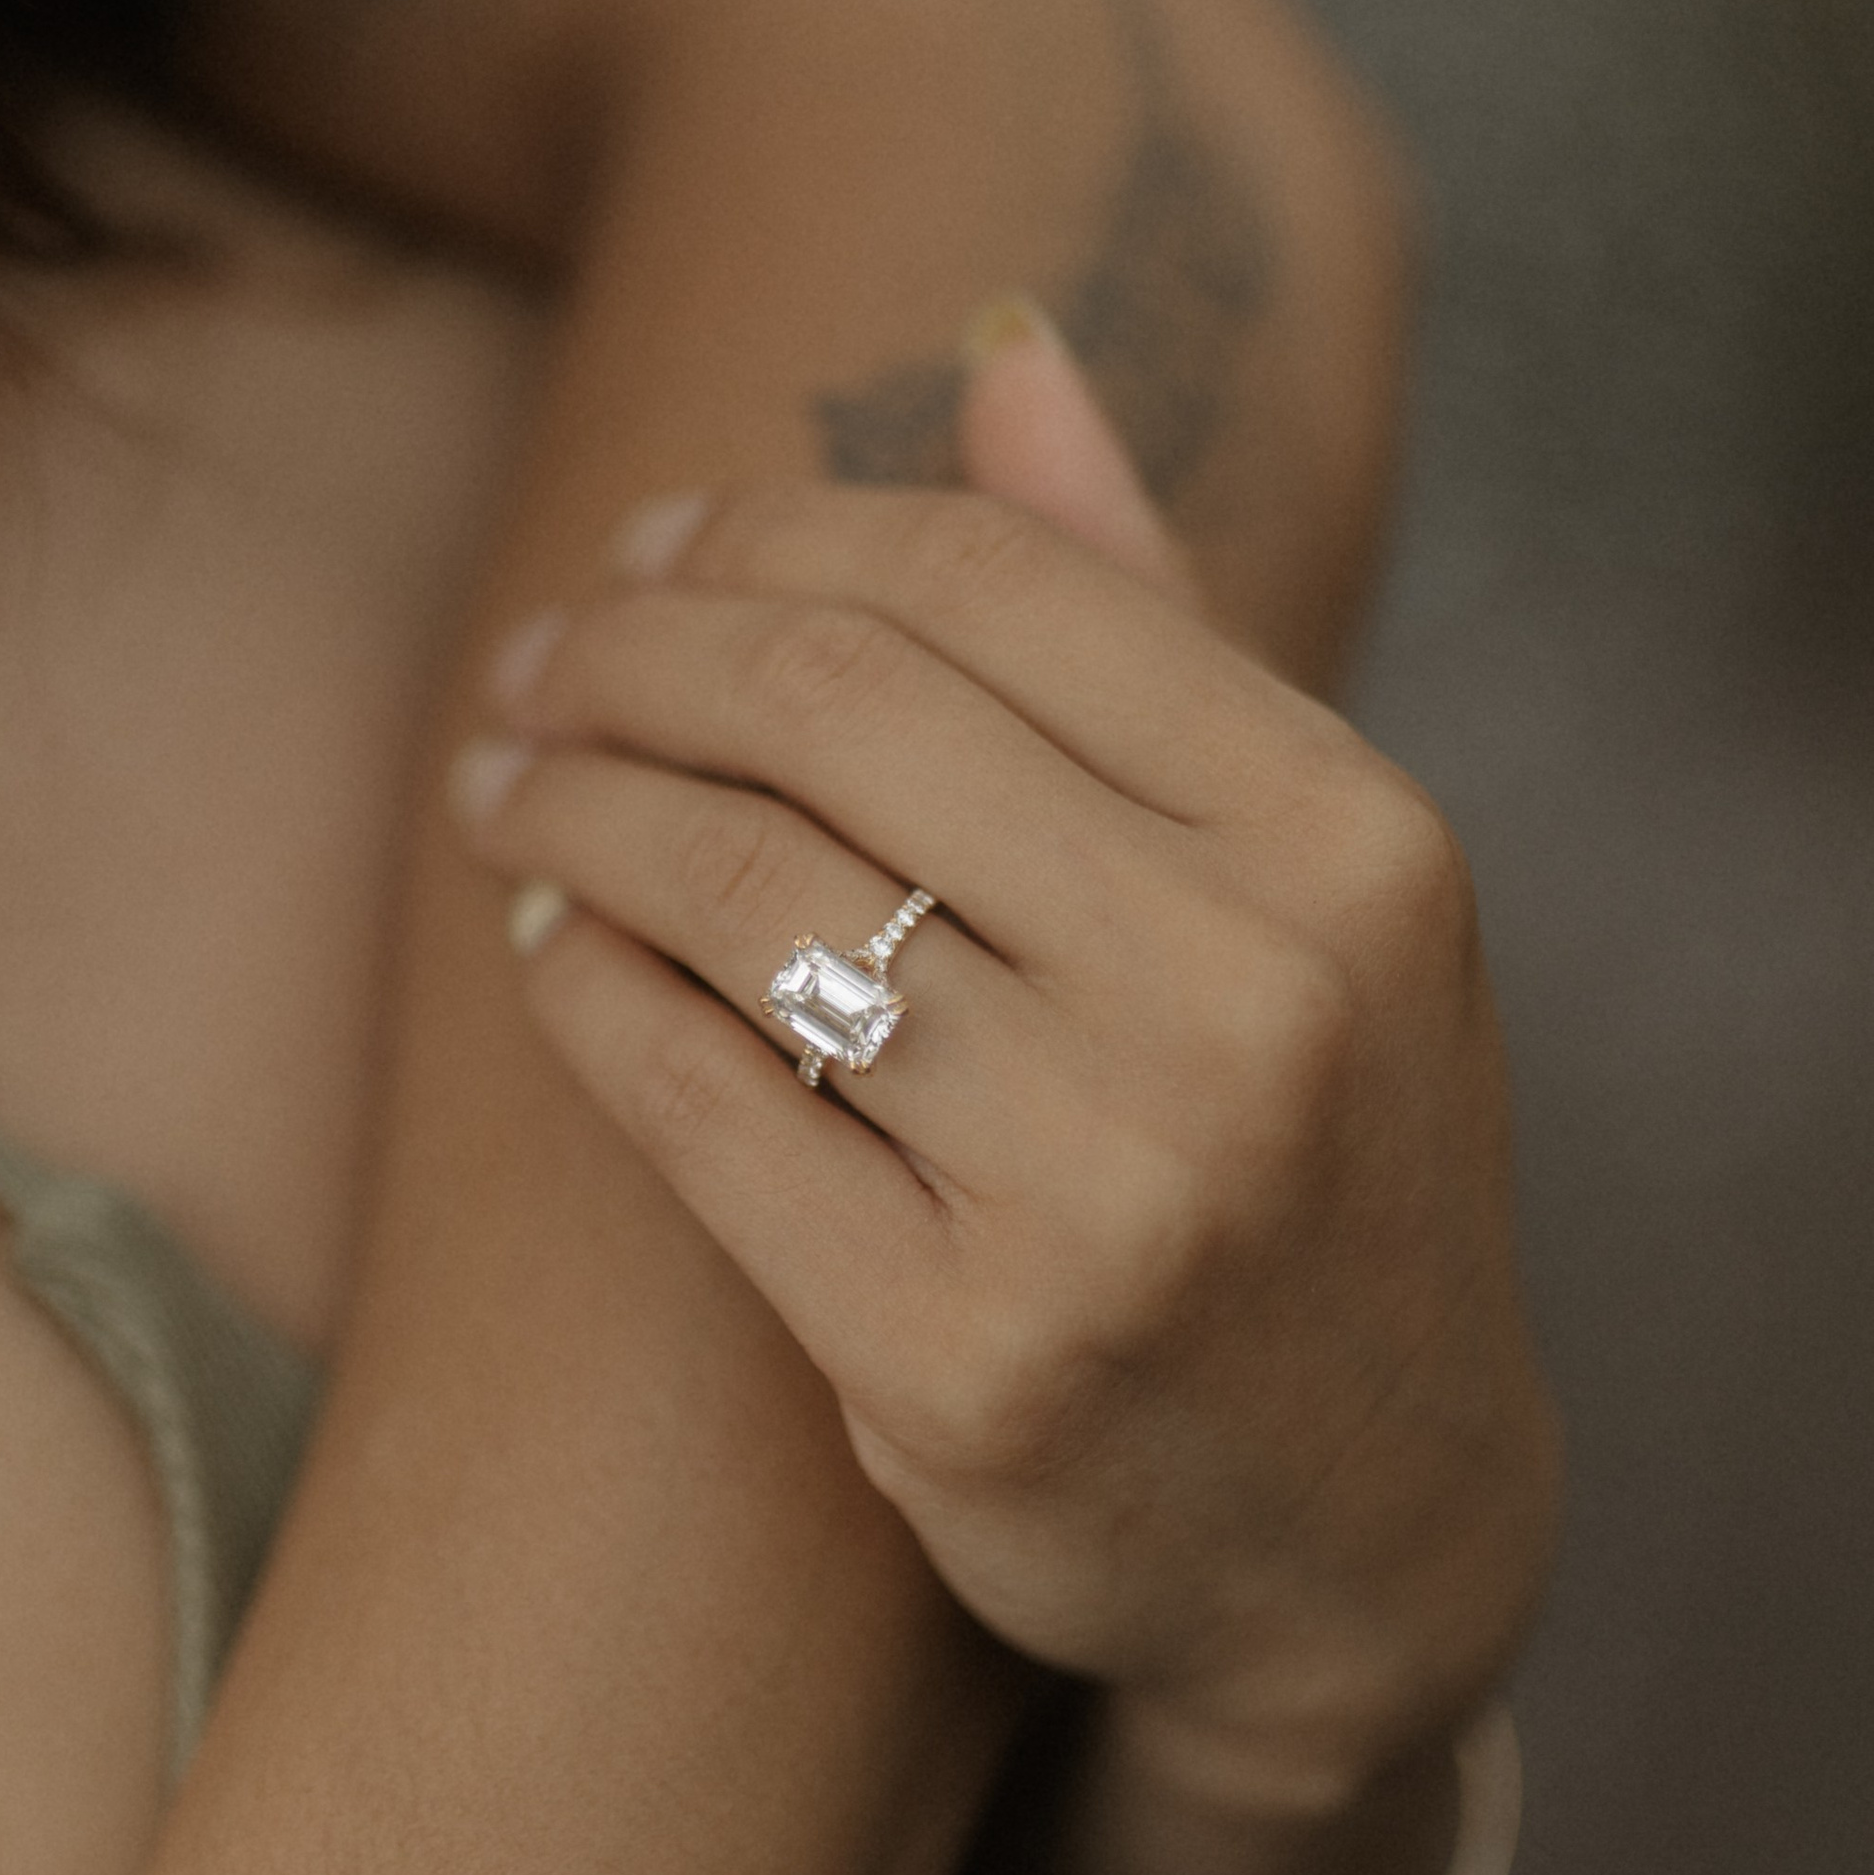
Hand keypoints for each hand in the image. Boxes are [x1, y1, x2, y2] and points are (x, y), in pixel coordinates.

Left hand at [450, 370, 1557, 1819]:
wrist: (1371, 1531)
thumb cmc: (1309, 1140)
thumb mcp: (1296, 875)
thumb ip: (1146, 612)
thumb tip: (997, 344)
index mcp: (1348, 840)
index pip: (989, 578)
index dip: (771, 526)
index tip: (648, 542)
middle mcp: (1248, 1003)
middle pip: (832, 701)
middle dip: (628, 646)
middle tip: (532, 661)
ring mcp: (1107, 1195)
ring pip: (734, 887)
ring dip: (567, 805)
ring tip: (502, 786)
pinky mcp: (956, 1362)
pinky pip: (686, 1097)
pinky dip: (581, 990)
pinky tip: (549, 946)